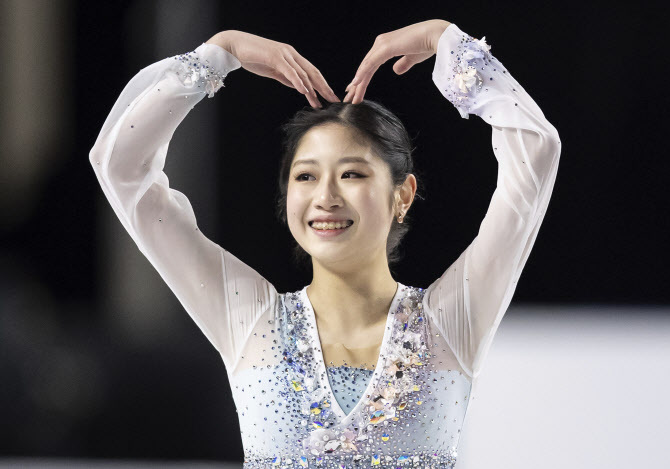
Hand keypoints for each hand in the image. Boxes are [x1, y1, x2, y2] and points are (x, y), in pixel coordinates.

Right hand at [206, 30, 340, 107]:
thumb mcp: (272, 70)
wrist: (234, 46)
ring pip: (303, 73)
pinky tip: (304, 91)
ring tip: (320, 101)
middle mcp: (291, 54)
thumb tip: (298, 87)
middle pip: (313, 72)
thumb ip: (286, 77)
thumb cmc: (251, 57)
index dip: (322, 85)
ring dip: (313, 89)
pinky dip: (298, 82)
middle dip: (324, 87)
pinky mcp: (275, 57)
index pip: (311, 72)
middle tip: (334, 100)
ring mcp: (284, 55)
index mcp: (292, 57)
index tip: (330, 96)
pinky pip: (290, 71)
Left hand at [343, 19, 450, 103]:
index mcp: (386, 45)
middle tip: (348, 98)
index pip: (370, 65)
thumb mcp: (412, 58)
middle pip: (365, 66)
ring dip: (358, 83)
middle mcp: (381, 43)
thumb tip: (396, 71)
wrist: (436, 36)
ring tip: (351, 97)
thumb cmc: (427, 45)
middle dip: (356, 84)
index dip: (362, 78)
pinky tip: (356, 84)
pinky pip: (370, 64)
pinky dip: (362, 74)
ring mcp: (382, 44)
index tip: (356, 90)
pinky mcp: (386, 48)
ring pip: (366, 67)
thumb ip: (403, 64)